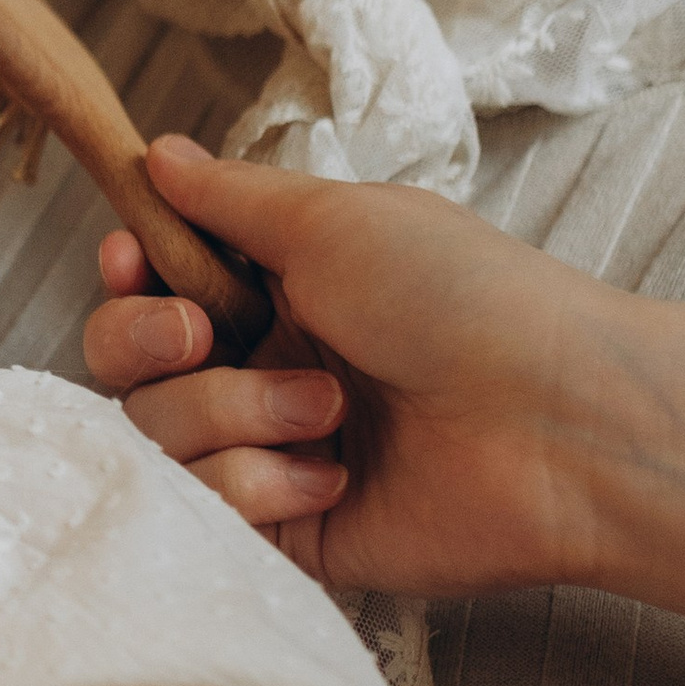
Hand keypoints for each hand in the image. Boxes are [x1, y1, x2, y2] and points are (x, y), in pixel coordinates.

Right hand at [84, 137, 599, 593]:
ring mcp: (274, 452)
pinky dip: (260, 484)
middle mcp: (268, 368)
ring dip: (231, 413)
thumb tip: (157, 154)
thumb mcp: (336, 221)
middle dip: (145, 342)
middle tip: (200, 334)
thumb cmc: (463, 300)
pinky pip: (207, 507)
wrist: (556, 425)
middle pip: (131, 365)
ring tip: (327, 410)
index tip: (131, 258)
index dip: (128, 278)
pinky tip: (334, 476)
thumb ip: (230, 198)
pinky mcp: (286, 531)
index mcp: (282, 289)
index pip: (155, 287)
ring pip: (159, 436)